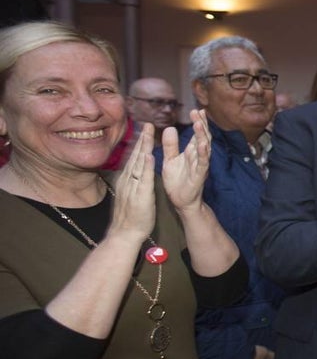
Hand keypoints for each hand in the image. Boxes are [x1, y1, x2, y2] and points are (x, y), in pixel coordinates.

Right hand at [107, 121, 156, 243]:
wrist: (124, 234)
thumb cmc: (130, 217)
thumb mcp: (130, 195)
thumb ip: (133, 183)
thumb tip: (135, 173)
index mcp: (127, 181)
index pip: (134, 159)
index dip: (140, 144)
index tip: (145, 130)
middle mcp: (128, 181)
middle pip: (135, 157)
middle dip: (142, 140)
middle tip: (148, 124)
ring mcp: (132, 188)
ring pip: (138, 164)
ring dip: (144, 147)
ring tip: (150, 133)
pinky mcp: (139, 196)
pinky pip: (143, 179)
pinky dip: (145, 167)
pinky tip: (149, 155)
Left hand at [162, 109, 211, 211]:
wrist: (180, 201)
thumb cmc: (177, 181)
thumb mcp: (170, 160)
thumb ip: (170, 145)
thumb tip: (170, 128)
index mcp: (191, 152)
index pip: (196, 134)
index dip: (198, 122)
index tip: (197, 110)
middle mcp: (198, 156)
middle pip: (203, 137)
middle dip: (201, 124)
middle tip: (198, 112)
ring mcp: (200, 165)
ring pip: (204, 148)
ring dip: (203, 135)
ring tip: (199, 123)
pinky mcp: (199, 175)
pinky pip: (202, 163)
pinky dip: (203, 153)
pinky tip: (202, 144)